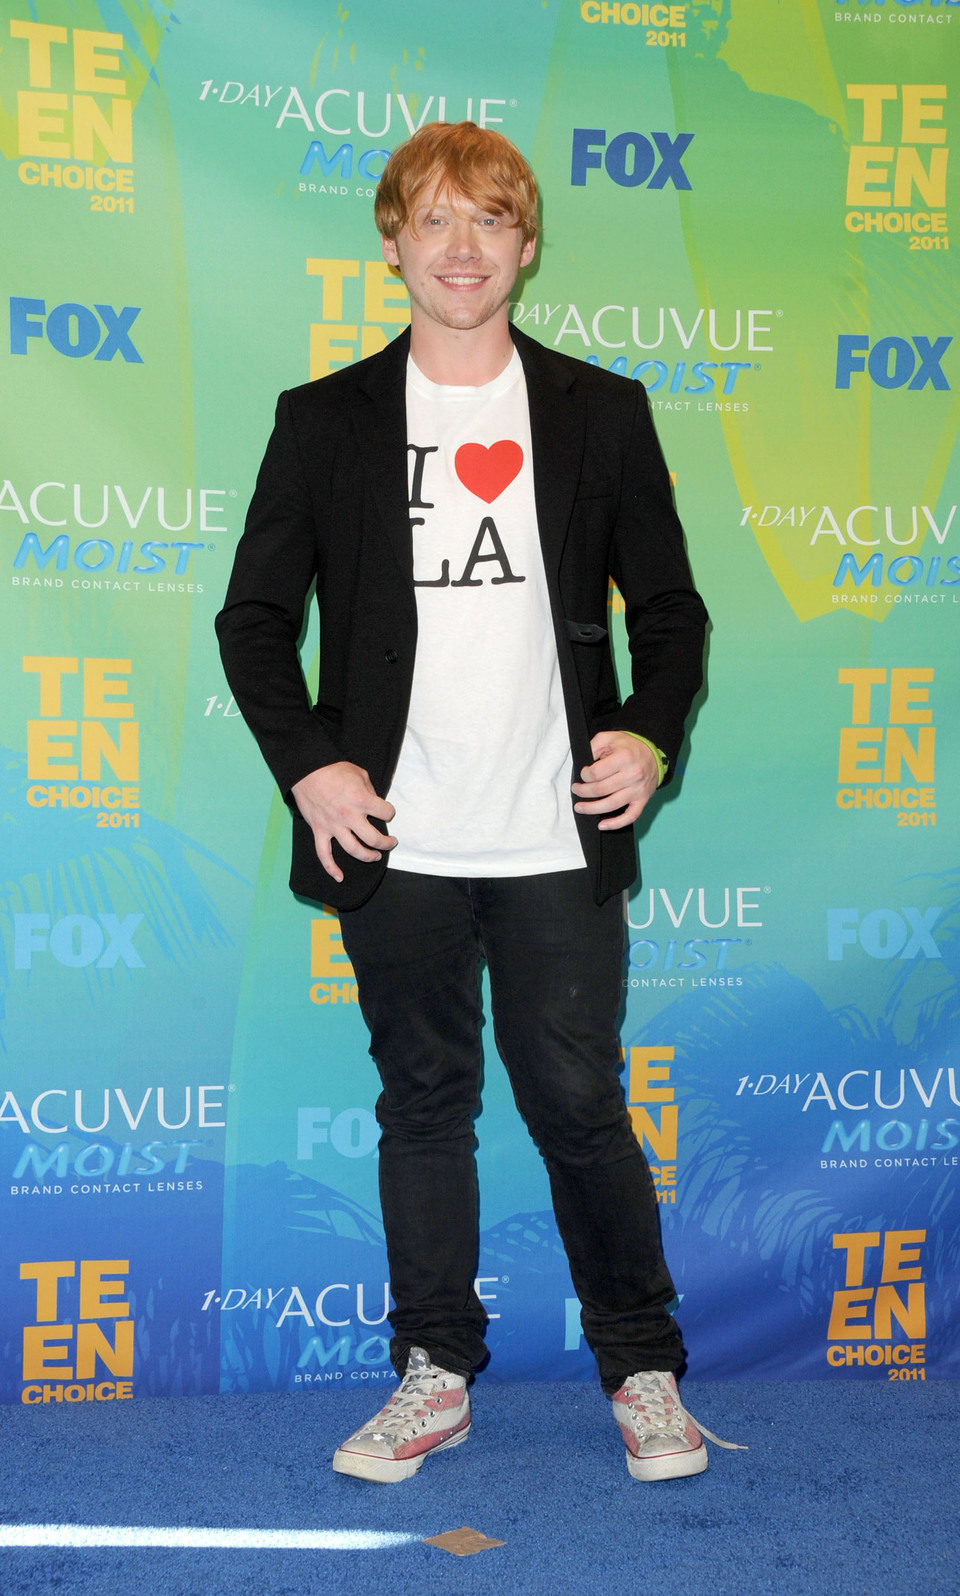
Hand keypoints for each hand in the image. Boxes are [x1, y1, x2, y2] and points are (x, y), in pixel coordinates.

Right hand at [291, 762, 396, 882]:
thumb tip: (374, 802)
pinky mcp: (319, 831)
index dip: (389, 812)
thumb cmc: (333, 768)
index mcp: (362, 800)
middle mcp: (349, 816)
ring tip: (376, 856)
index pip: (386, 813)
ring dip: (368, 856)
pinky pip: (324, 854)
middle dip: (386, 842)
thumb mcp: (360, 773)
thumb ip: (370, 790)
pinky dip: (331, 868)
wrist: (306, 769)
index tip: (387, 812)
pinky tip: (340, 877)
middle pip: (374, 838)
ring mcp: (333, 826)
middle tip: (391, 842)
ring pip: (354, 850)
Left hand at [571, 731, 658, 829]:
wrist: (653, 753)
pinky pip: (630, 816)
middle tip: (576, 790)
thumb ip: (593, 746)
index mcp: (624, 757)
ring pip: (611, 804)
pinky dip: (616, 824)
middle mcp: (633, 774)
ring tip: (579, 808)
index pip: (596, 773)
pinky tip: (602, 825)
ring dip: (592, 809)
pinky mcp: (643, 800)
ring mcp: (638, 789)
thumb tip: (583, 763)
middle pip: (601, 789)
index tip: (584, 773)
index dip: (584, 775)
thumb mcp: (609, 737)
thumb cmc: (629, 746)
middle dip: (583, 791)